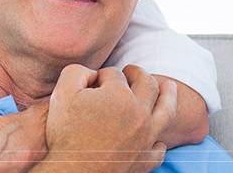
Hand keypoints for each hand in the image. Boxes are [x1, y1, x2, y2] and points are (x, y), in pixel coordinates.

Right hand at [40, 64, 177, 172]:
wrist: (73, 172)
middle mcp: (139, 113)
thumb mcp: (62, 92)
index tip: (91, 84)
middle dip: (138, 74)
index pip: (114, 73)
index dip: (101, 75)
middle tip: (131, 70)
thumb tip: (93, 73)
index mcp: (119, 95)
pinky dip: (160, 141)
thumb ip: (78, 71)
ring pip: (166, 112)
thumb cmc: (66, 132)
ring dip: (169, 96)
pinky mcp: (144, 160)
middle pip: (147, 84)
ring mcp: (145, 138)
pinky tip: (158, 139)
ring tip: (170, 87)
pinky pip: (159, 149)